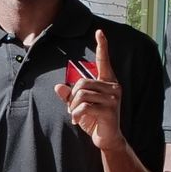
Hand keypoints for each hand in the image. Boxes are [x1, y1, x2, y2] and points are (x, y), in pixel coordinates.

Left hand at [53, 28, 125, 152]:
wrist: (108, 138)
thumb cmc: (95, 120)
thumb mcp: (80, 106)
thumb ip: (70, 96)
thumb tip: (58, 87)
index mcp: (107, 82)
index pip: (104, 61)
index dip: (102, 46)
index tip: (99, 32)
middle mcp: (113, 87)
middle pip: (82, 83)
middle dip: (72, 97)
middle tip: (72, 109)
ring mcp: (113, 99)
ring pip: (81, 94)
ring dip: (73, 107)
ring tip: (76, 115)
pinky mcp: (109, 110)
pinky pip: (85, 107)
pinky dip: (76, 114)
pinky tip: (78, 121)